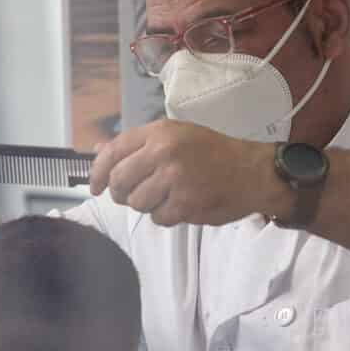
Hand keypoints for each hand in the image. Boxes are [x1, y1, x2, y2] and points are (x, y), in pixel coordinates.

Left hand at [87, 121, 286, 226]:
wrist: (253, 172)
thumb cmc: (215, 153)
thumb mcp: (176, 135)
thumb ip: (137, 144)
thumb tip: (98, 150)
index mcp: (159, 132)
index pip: (113, 152)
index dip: (98, 173)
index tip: (96, 186)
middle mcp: (164, 152)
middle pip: (120, 182)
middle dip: (122, 194)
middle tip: (135, 195)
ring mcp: (174, 179)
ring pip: (137, 203)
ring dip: (148, 205)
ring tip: (167, 197)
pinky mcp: (185, 204)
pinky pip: (158, 218)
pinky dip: (167, 216)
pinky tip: (182, 205)